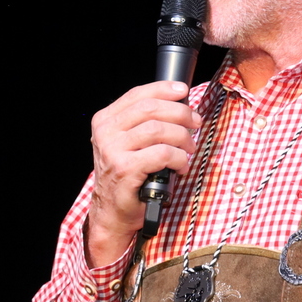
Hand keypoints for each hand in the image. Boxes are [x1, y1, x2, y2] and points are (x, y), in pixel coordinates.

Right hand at [85, 80, 201, 265]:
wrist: (113, 211)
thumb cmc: (128, 176)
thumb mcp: (129, 143)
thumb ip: (145, 123)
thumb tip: (180, 104)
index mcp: (105, 120)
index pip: (138, 94)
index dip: (164, 89)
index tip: (184, 91)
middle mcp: (106, 132)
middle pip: (151, 109)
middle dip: (180, 113)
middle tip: (196, 123)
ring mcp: (113, 150)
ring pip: (159, 130)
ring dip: (182, 138)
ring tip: (189, 149)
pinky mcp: (125, 169)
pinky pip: (163, 154)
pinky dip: (179, 158)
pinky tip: (181, 166)